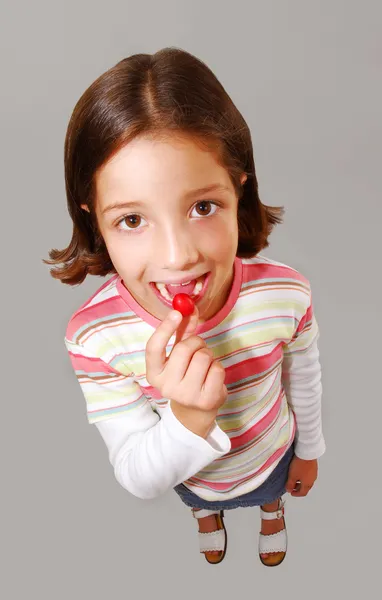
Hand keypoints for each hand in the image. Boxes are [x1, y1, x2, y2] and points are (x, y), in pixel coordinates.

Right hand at [145, 305, 226, 435]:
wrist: (195, 410)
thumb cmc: (185, 375)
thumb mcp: (178, 354)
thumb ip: (182, 332)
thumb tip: (188, 307)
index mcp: (154, 374)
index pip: (153, 348)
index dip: (164, 328)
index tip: (177, 312)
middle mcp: (166, 387)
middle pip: (184, 349)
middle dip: (195, 342)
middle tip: (197, 347)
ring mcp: (186, 395)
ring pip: (203, 357)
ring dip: (208, 354)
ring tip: (204, 364)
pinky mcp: (206, 400)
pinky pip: (217, 368)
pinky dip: (217, 366)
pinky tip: (211, 376)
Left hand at [285, 456, 317, 496]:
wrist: (307, 453)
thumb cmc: (299, 465)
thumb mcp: (292, 476)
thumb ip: (290, 484)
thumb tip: (288, 490)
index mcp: (307, 484)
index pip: (303, 493)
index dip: (296, 494)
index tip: (291, 492)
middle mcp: (312, 480)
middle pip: (305, 487)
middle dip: (298, 488)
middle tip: (291, 486)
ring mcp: (314, 473)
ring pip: (307, 481)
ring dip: (301, 482)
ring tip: (294, 478)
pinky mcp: (314, 467)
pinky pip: (309, 475)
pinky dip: (303, 477)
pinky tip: (299, 472)